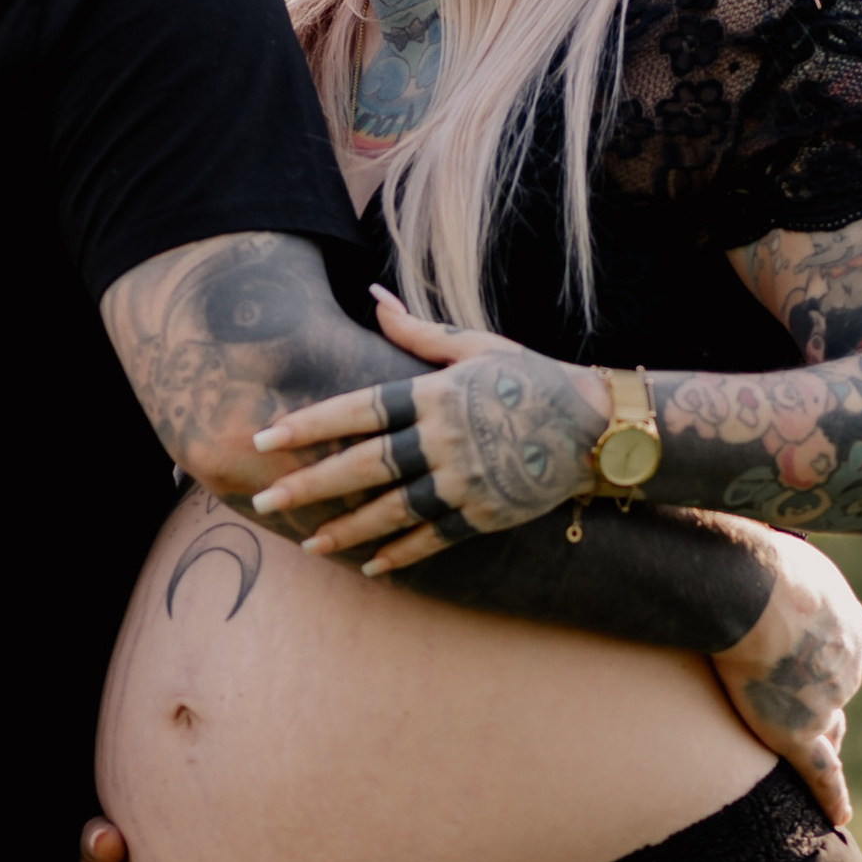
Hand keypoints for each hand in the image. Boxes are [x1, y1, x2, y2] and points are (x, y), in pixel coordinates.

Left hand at [248, 287, 603, 571]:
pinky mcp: (487, 512)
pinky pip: (435, 536)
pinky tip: (370, 566)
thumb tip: (372, 295)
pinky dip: (403, 553)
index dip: (310, 424)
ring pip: (394, 509)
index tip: (266, 438)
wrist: (596, 427)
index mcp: (437, 393)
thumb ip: (417, 330)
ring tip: (310, 544)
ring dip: (348, 530)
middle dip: (311, 486)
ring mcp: (467, 479)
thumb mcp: (476, 346)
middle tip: (265, 502)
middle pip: (366, 465)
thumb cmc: (529, 378)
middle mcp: (446, 438)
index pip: (360, 409)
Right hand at [708, 538, 861, 826]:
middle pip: (835, 695)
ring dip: (812, 738)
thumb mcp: (780, 551)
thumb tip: (744, 549)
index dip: (820, 666)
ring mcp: (828, 702)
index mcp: (851, 625)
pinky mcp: (800, 733)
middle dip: (819, 702)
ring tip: (793, 754)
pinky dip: (832, 798)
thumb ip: (775, 567)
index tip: (802, 668)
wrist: (752, 590)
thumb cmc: (756, 560)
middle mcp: (849, 666)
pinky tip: (837, 819)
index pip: (840, 656)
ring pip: (827, 728)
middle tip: (792, 708)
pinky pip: (822, 773)